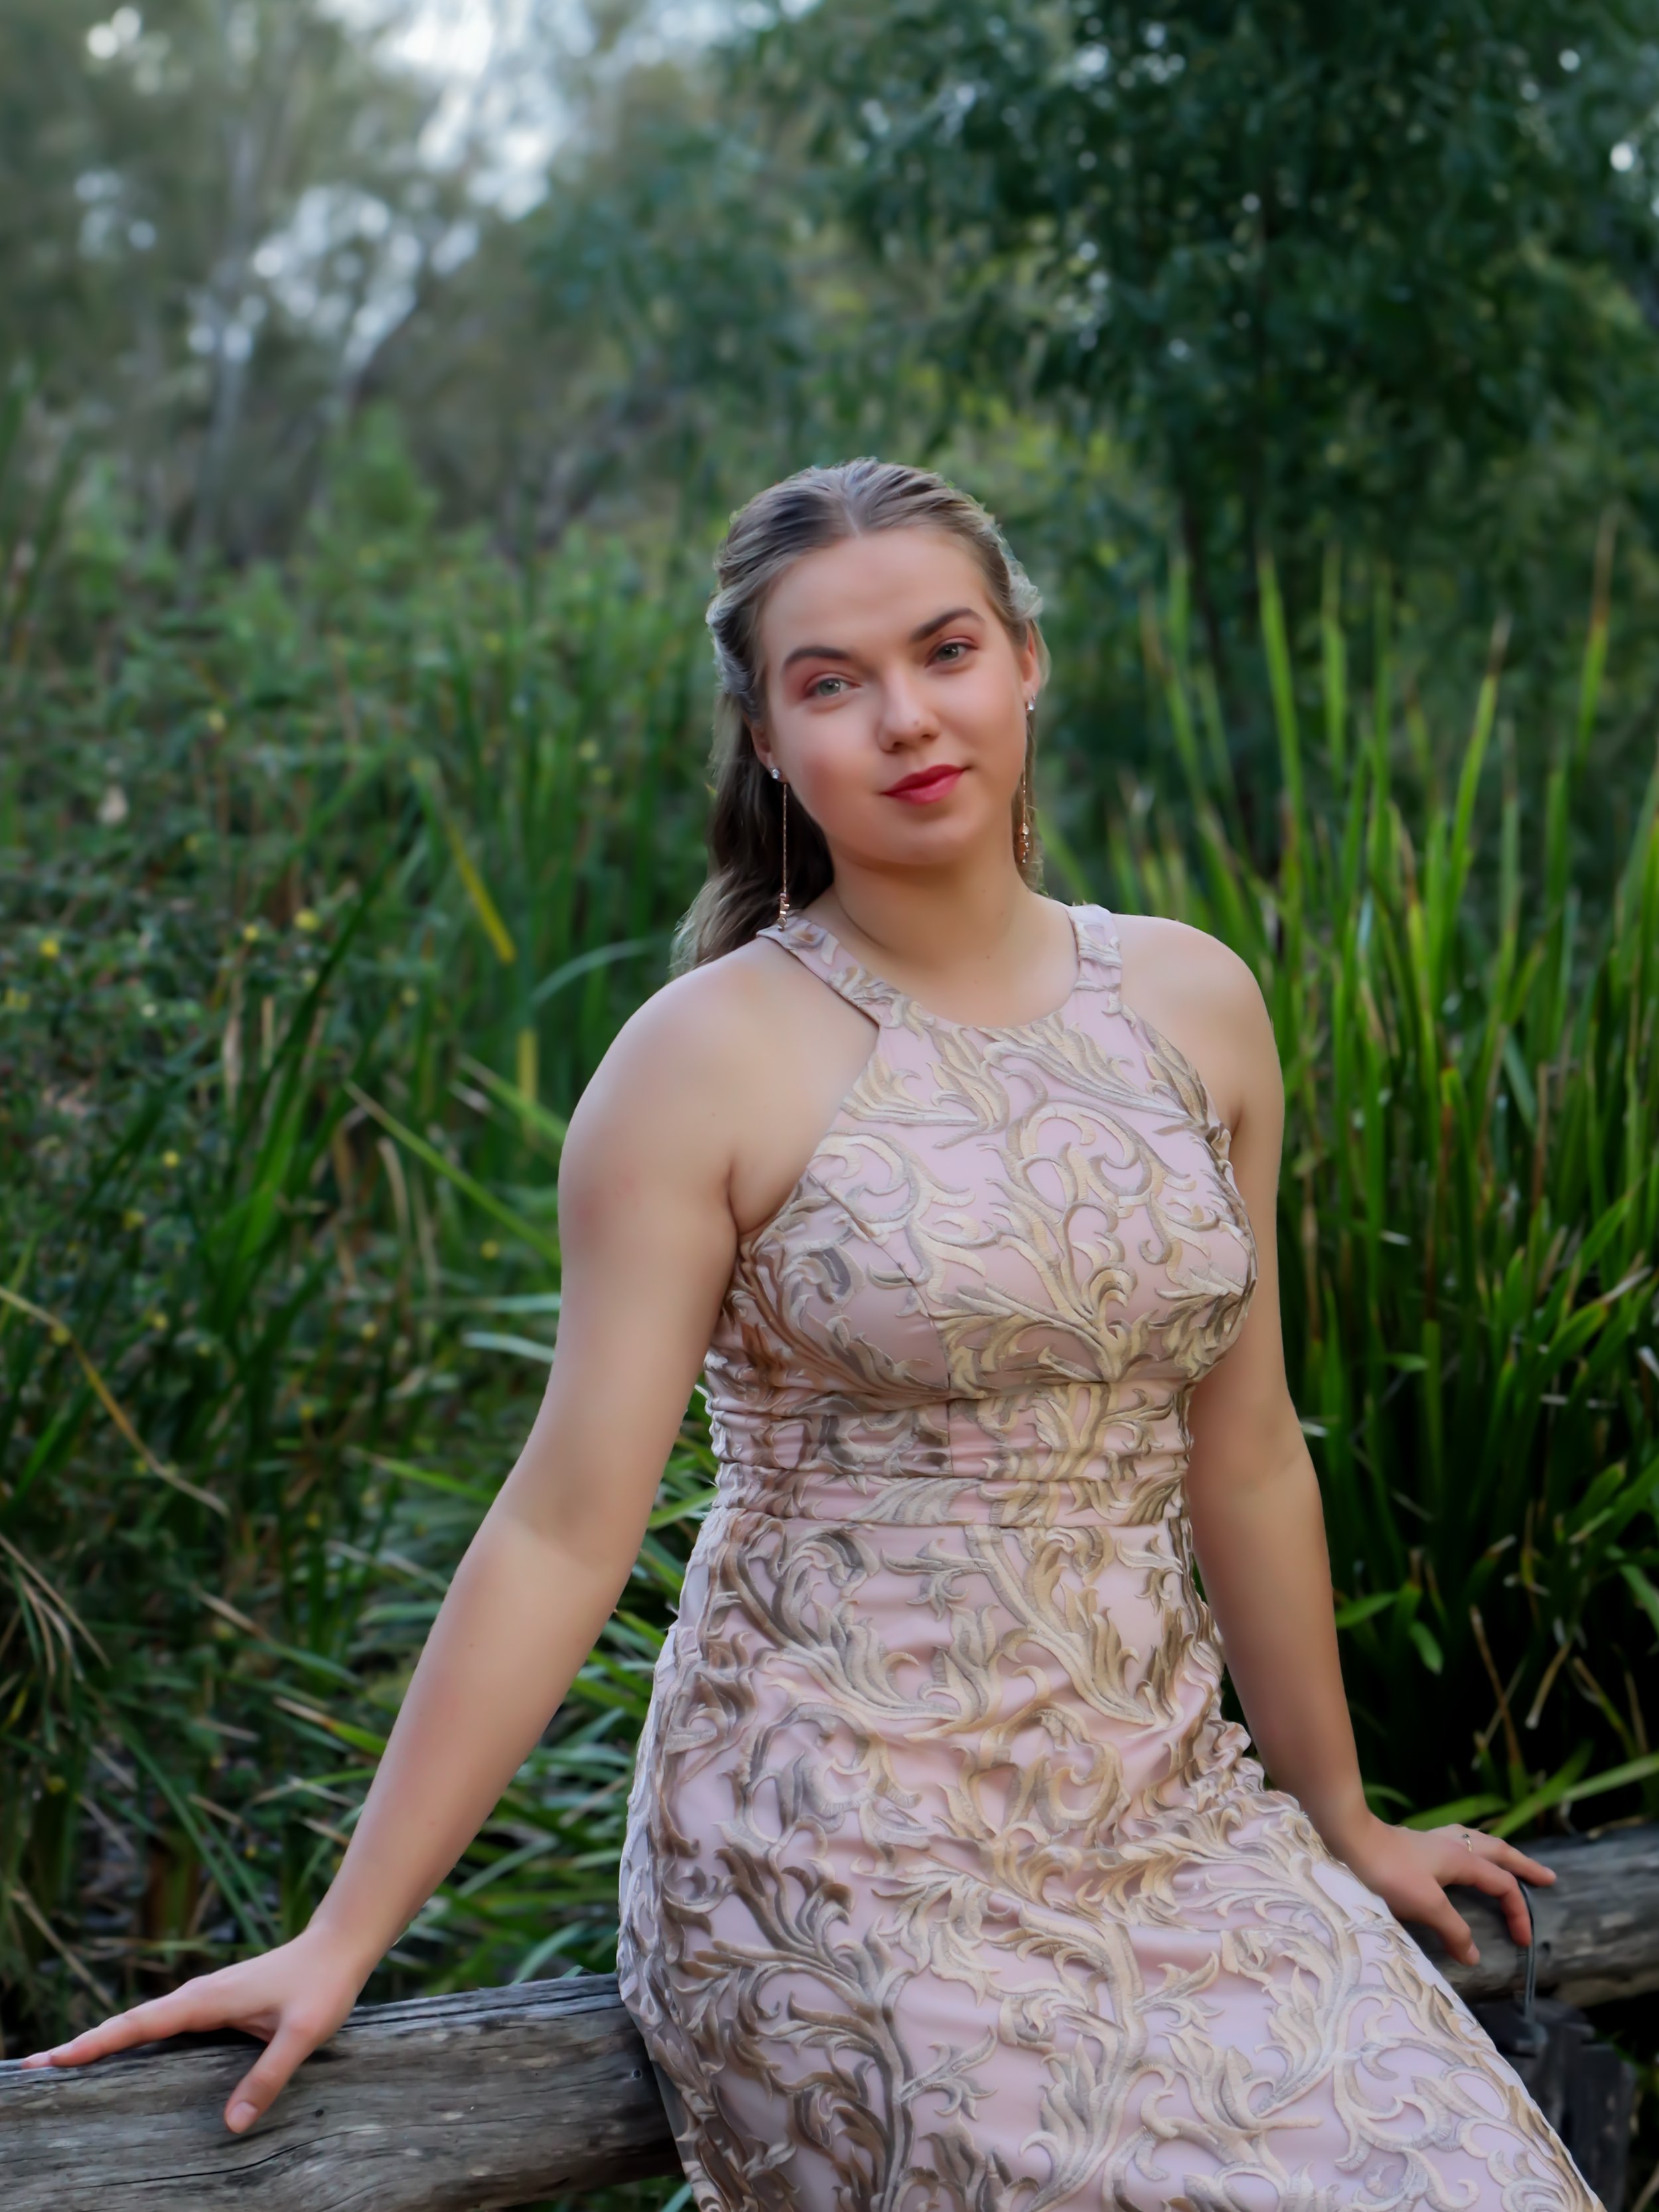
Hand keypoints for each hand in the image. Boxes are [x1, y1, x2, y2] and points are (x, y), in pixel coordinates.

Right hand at [18, 1927, 370, 2134]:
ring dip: (105, 2040)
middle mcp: (198, 1996)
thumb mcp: (302, 2034)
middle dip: (83, 2044)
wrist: (340, 1946)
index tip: (55, 2059)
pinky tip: (124, 2055)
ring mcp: (205, 1998)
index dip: (97, 2043)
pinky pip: (163, 2024)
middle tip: (35, 2068)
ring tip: (64, 2065)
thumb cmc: (323, 1986)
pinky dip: (134, 2036)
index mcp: (207, 1999)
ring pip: (144, 2023)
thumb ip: (268, 2077)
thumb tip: (230, 2126)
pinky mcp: (215, 2004)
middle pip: (130, 2023)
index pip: (140, 2025)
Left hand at [1322, 1810, 1556, 1967]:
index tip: (1524, 1941)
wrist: (1345, 1840)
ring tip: (1508, 1862)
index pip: (1503, 1884)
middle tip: (1547, 1878)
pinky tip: (1459, 1860)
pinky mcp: (1414, 1845)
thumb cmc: (1386, 1871)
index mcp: (1461, 1857)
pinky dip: (1470, 1853)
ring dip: (1497, 1854)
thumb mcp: (1426, 1905)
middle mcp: (1451, 1844)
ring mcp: (1431, 1842)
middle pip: (1498, 1851)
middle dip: (1523, 1865)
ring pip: (1475, 1843)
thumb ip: (1454, 1929)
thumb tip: (1474, 1954)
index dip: (1518, 1912)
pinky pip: (1455, 1845)